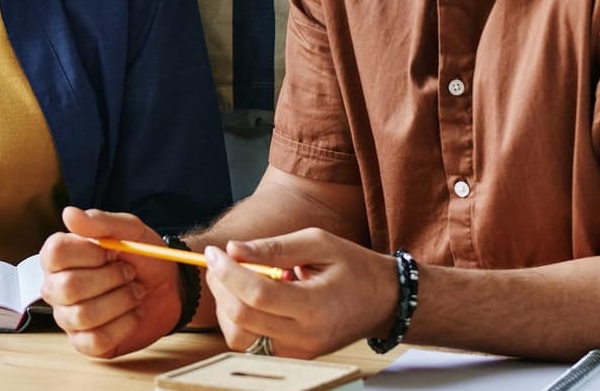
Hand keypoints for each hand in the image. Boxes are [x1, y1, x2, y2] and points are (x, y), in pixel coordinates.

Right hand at [38, 206, 183, 359]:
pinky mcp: (85, 343)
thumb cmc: (142, 256)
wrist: (169, 286)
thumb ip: (100, 222)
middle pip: (68, 287)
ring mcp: (68, 317)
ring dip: (120, 301)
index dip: (88, 254)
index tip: (112, 251)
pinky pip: (96, 340)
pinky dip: (123, 325)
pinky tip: (133, 314)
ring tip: (134, 292)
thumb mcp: (129, 230)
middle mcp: (56, 287)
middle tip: (129, 273)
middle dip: (110, 279)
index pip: (55, 253)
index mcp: (59, 256)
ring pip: (83, 315)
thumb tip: (69, 214)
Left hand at [206, 229, 397, 360]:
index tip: (215, 251)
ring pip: (240, 337)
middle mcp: (305, 337)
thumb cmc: (354, 268)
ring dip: (227, 306)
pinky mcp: (293, 356)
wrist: (385, 302)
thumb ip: (274, 247)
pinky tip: (250, 297)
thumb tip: (233, 249)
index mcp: (315, 307)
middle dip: (221, 287)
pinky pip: (252, 343)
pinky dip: (240, 319)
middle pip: (242, 319)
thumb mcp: (318, 242)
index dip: (228, 272)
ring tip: (239, 278)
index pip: (257, 295)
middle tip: (220, 262)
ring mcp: (299, 352)